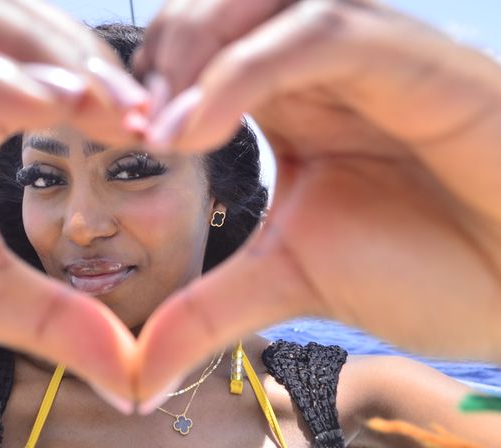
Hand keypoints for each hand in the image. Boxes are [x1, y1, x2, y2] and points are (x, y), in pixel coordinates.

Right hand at [0, 0, 147, 398]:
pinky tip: (40, 106)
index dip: (104, 86)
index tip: (155, 125)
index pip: (46, 67)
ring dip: (37, 53)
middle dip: (80, 58)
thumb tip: (135, 370)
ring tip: (94, 101)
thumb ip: (59, 318)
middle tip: (137, 108)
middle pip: (12, 22)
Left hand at [134, 0, 500, 404]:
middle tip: (127, 125)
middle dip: (160, 58)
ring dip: (195, 54)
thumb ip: (207, 309)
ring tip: (160, 129)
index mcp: (289, 99)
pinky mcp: (411, 60)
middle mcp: (321, 64)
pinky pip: (318, 35)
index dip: (145, 86)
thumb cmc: (426, 266)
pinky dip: (245, 75)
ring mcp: (367, 53)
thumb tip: (138, 370)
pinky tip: (198, 130)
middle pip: (217, 8)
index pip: (197, 52)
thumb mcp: (286, 279)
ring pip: (263, 3)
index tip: (109, 138)